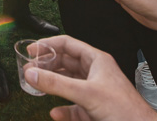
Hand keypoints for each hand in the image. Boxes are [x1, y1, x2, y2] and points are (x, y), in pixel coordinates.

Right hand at [25, 35, 156, 120]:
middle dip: (47, 66)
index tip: (32, 50)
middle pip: (65, 63)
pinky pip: (72, 107)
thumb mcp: (86, 93)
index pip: (68, 44)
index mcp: (97, 61)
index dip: (48, 45)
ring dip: (52, 86)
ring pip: (67, 84)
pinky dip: (62, 109)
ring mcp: (94, 92)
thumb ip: (57, 84)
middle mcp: (95, 74)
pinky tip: (55, 112)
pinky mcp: (93, 110)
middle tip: (30, 69)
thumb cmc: (126, 111)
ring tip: (36, 85)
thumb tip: (32, 73)